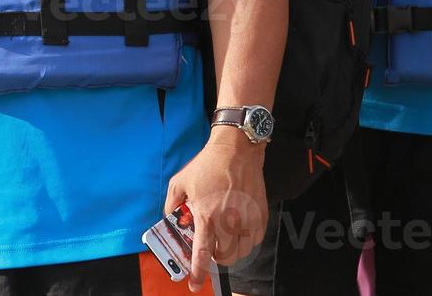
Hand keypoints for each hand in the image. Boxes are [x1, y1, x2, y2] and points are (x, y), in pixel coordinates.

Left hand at [163, 130, 268, 291]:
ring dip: (231, 250)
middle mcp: (228, 221)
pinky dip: (246, 240)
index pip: (202, 253)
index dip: (198, 272)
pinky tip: (239, 228)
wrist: (236, 150)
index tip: (195, 284)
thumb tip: (170, 221)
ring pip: (241, 252)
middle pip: (224, 257)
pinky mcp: (260, 215)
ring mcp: (247, 219)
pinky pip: (254, 240)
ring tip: (225, 236)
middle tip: (211, 246)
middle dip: (216, 257)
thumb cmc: (207, 165)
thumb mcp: (179, 182)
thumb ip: (171, 205)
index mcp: (207, 215)